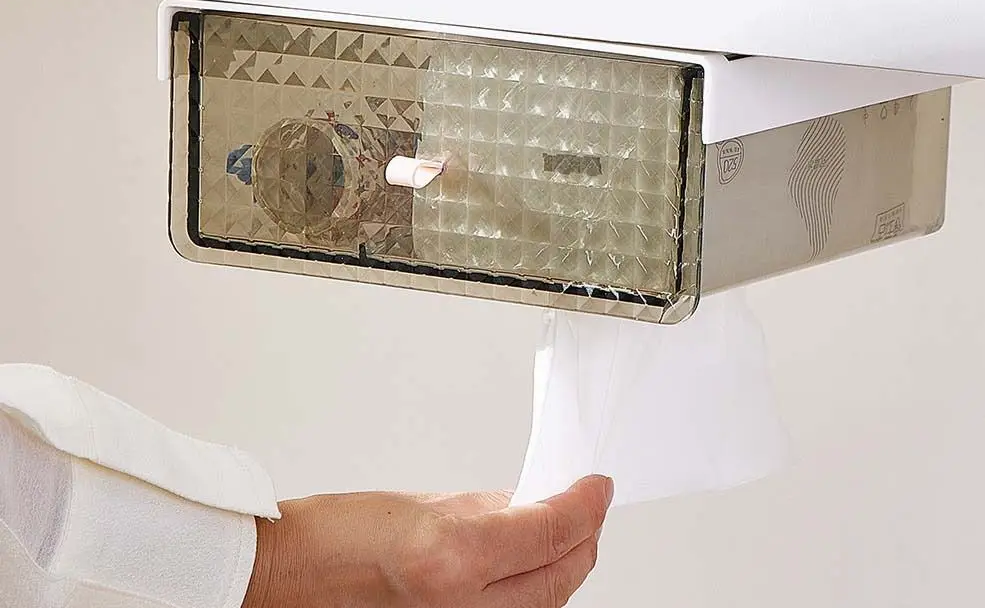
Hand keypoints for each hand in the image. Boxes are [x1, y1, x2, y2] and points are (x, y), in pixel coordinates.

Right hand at [242, 475, 612, 607]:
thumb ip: (487, 509)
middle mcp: (460, 606)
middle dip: (584, 537)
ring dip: (564, 567)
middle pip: (559, 577)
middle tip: (588, 504)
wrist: (290, 579)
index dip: (585, 504)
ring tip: (568, 531)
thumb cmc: (336, 536)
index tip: (597, 486)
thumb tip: (530, 506)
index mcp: (451, 556)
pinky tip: (534, 566)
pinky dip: (533, 591)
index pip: (551, 531)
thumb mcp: (423, 503)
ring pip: (544, 604)